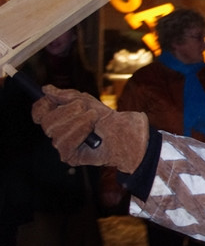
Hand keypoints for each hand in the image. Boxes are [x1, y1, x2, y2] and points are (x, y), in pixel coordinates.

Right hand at [32, 85, 148, 173]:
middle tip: (87, 111)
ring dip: (79, 122)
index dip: (42, 106)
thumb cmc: (107, 117)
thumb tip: (46, 89)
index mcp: (59, 117)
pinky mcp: (70, 156)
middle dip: (68, 112)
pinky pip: (65, 144)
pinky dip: (80, 134)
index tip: (51, 100)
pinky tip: (91, 134)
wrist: (124, 133)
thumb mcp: (85, 100)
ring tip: (94, 121)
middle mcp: (58, 132)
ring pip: (56, 133)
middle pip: (47, 122)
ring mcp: (63, 145)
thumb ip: (65, 95)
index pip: (39, 112)